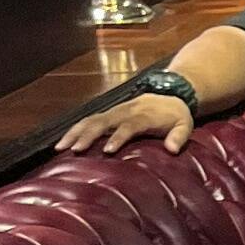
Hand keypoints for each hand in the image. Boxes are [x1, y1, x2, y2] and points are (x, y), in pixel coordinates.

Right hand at [57, 88, 192, 156]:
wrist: (171, 94)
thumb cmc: (176, 115)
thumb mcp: (184, 125)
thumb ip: (179, 137)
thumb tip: (172, 149)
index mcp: (143, 116)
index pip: (128, 126)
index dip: (118, 137)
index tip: (107, 150)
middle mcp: (125, 112)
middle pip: (103, 121)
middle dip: (88, 135)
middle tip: (75, 150)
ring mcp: (114, 112)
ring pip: (91, 120)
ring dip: (75, 133)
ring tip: (60, 148)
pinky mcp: (108, 114)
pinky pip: (88, 120)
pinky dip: (74, 130)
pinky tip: (62, 143)